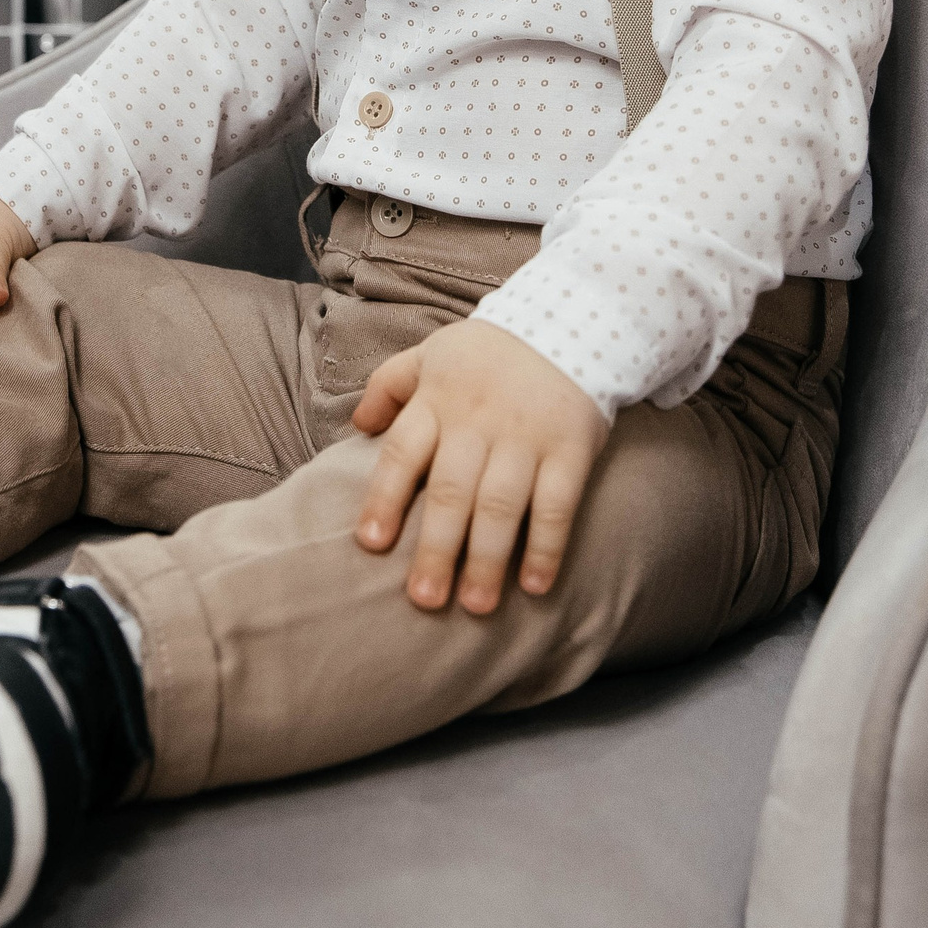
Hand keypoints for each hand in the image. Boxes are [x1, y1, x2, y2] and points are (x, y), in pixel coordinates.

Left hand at [351, 318, 605, 614]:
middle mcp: (477, 421)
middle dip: (436, 549)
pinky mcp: (570, 449)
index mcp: (438, 400)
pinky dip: (546, 545)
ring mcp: (526, 437)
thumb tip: (357, 426)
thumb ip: (389, 385)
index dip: (384, 499)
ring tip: (474, 606)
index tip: (370, 545)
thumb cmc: (488, 351)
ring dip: (486, 559)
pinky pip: (557, 503)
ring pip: (501, 504)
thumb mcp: (431, 353)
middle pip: (451, 491)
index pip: (402, 453)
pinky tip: (535, 585)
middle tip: (423, 600)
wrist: (569, 321)